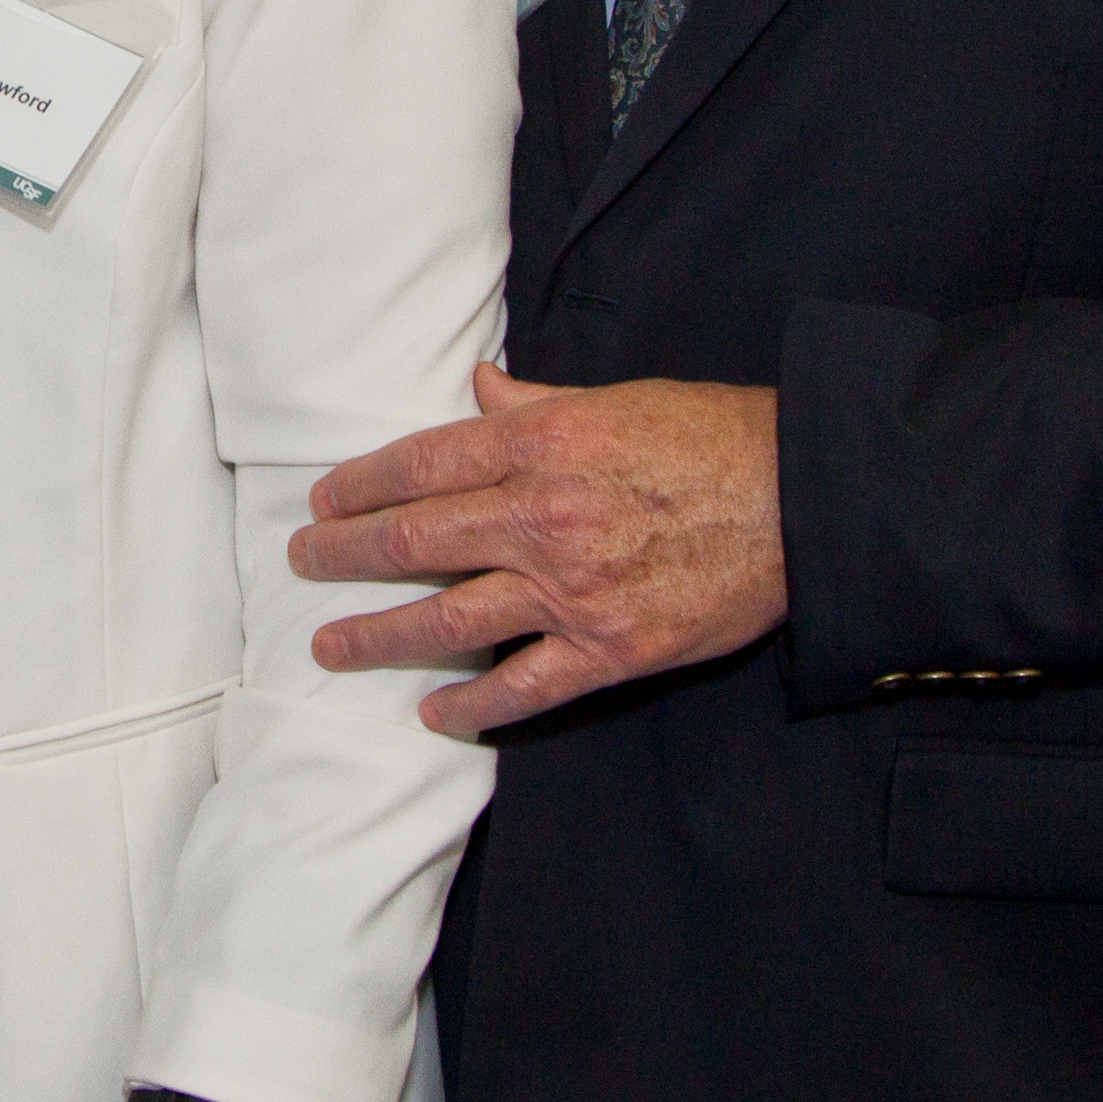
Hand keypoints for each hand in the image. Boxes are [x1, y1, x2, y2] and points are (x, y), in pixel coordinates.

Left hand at [291, 367, 787, 736]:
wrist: (801, 502)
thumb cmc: (713, 437)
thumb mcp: (618, 399)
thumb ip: (537, 402)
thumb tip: (478, 388)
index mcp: (541, 444)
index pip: (421, 465)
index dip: (359, 485)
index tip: (322, 501)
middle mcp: (543, 518)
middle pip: (414, 541)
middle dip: (343, 555)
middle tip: (301, 564)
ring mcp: (573, 590)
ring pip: (448, 620)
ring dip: (378, 636)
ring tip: (330, 646)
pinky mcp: (610, 649)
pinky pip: (524, 688)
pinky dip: (472, 707)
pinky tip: (433, 713)